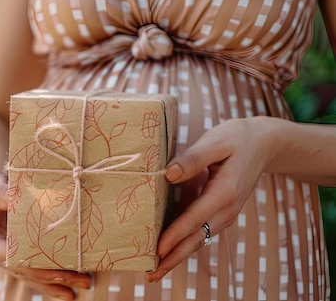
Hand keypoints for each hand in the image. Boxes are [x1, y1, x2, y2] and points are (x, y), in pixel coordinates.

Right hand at [0, 170, 91, 299]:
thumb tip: (13, 197)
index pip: (11, 257)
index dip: (32, 262)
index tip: (54, 262)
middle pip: (26, 272)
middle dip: (53, 276)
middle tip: (80, 279)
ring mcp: (8, 259)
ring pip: (32, 277)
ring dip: (56, 284)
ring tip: (80, 288)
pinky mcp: (17, 257)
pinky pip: (34, 273)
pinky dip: (51, 282)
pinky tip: (69, 290)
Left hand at [147, 117, 273, 281]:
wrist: (264, 144)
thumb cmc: (237, 138)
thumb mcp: (215, 142)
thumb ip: (192, 159)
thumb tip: (168, 174)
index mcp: (223, 193)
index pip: (194, 219)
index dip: (175, 236)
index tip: (157, 251)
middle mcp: (226, 210)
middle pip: (196, 239)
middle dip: (173, 259)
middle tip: (150, 275)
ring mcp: (225, 214)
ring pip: (199, 240)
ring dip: (177, 256)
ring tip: (155, 271)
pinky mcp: (221, 212)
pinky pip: (201, 231)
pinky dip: (185, 244)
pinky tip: (169, 250)